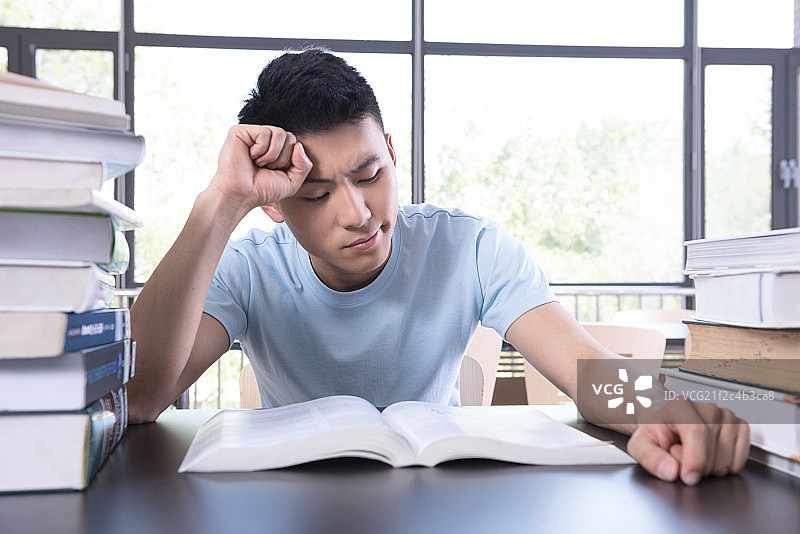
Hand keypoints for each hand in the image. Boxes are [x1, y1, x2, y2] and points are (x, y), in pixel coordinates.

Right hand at [209, 124, 312, 215]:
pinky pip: (265, 132)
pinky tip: (250, 156)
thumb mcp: (292, 182)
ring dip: (272, 155)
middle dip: (282, 158)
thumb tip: (299, 145)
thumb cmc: (262, 190)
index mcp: (275, 149)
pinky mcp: (240, 131)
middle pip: (290, 137)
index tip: (275, 172)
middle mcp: (265, 139)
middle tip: (265, 168)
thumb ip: (304, 166)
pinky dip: (261, 149)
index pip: (295, 143)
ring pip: (280, 133)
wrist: (241, 195)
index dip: (289, 161)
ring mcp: (252, 134)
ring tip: (258, 163)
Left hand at [626, 399, 749, 484]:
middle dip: (699, 468)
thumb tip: (670, 471)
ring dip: (712, 468)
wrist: (665, 419)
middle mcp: (706, 408)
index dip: (695, 460)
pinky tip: (711, 457)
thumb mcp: (639, 444)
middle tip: (681, 459)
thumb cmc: (655, 431)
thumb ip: (650, 458)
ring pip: (728, 457)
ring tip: (694, 456)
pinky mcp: (739, 426)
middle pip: (714, 450)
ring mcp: (725, 416)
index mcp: (680, 407)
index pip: (697, 432)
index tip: (688, 477)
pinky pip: (742, 456)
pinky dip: (728, 466)